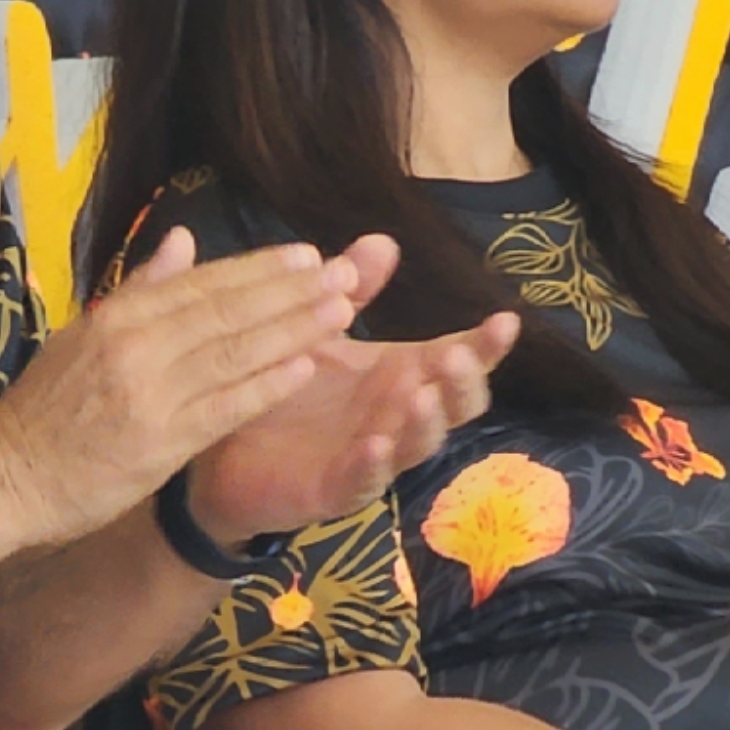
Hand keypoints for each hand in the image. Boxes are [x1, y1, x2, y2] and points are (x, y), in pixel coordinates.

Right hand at [0, 231, 360, 552]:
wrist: (2, 479)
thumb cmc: (43, 412)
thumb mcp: (81, 337)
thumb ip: (139, 290)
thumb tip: (183, 239)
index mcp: (117, 317)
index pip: (202, 283)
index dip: (260, 268)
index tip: (309, 255)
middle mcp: (134, 346)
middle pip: (227, 310)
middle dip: (292, 291)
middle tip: (347, 273)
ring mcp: (147, 394)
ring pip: (234, 352)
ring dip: (293, 329)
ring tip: (341, 311)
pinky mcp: (157, 443)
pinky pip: (223, 407)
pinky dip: (265, 385)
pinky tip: (305, 368)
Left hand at [184, 242, 516, 542]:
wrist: (223, 448)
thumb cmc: (286, 385)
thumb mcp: (318, 330)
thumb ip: (351, 291)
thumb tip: (383, 240)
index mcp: (402, 373)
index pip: (458, 358)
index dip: (486, 345)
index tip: (505, 321)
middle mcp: (398, 416)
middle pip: (454, 405)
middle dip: (463, 382)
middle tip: (458, 355)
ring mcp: (373, 456)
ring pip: (417, 445)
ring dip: (424, 421)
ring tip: (421, 395)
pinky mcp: (335, 490)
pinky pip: (362, 481)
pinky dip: (372, 465)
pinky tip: (374, 446)